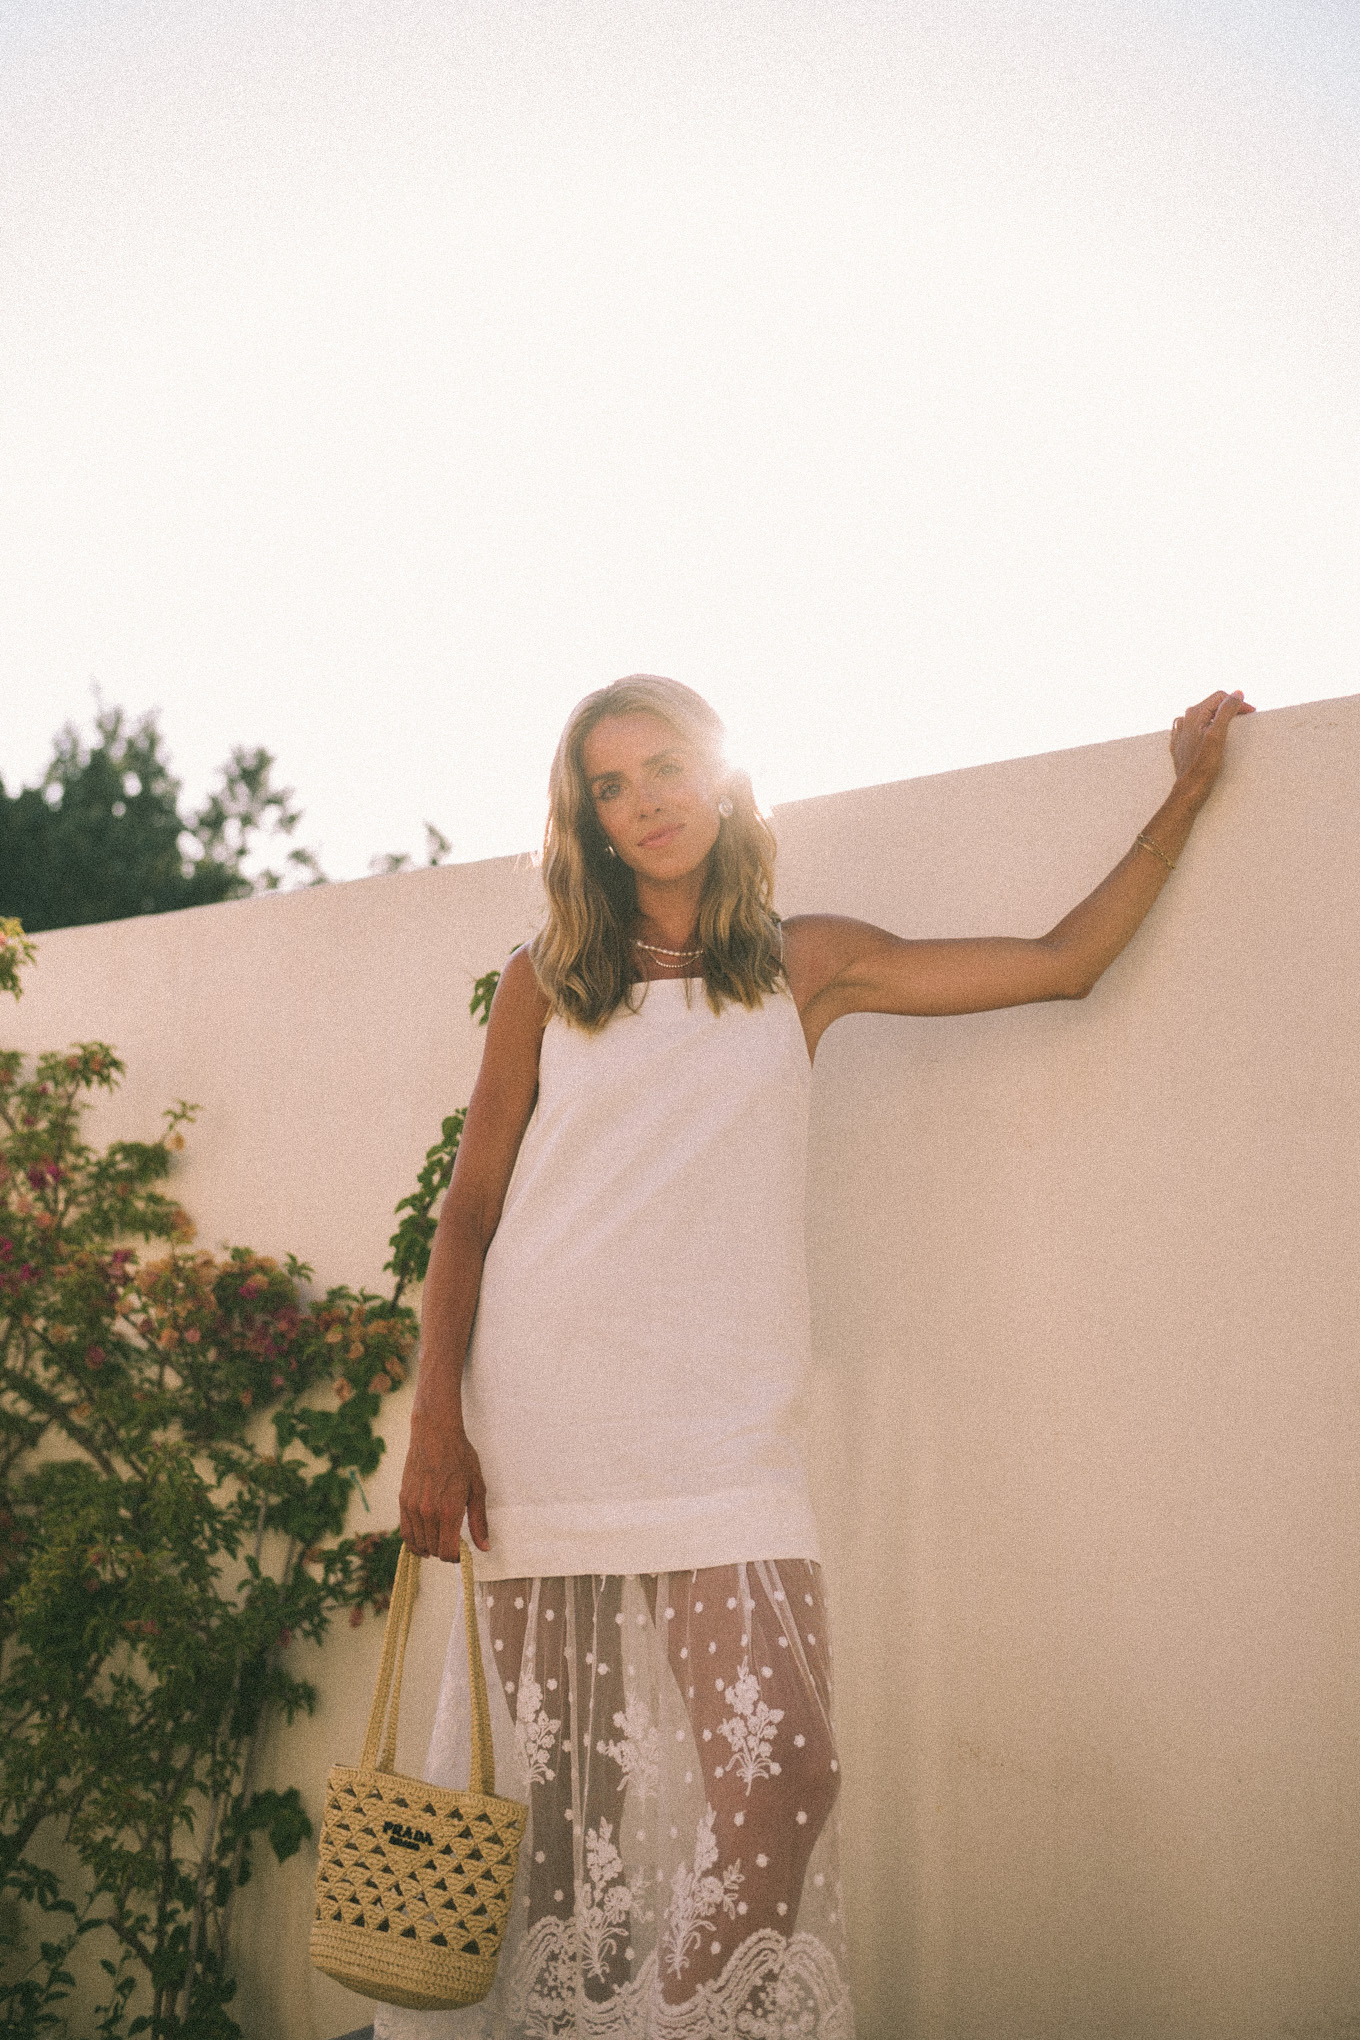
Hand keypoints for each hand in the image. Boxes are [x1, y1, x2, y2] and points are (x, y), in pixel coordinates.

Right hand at [398, 1421, 489, 1559]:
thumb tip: (484, 1547)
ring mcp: (413, 1507)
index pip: (448, 1552)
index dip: (456, 1558)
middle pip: (434, 1549)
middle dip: (445, 1551)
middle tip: (454, 1542)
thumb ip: (479, 1521)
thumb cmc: (460, 1458)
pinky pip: (405, 1532)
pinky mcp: (403, 1501)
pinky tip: (423, 1541)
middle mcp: (428, 1512)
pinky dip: (414, 1541)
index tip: (462, 1552)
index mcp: (449, 1510)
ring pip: (419, 1543)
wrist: (435, 1434)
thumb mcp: (477, 1488)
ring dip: (430, 1547)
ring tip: (440, 1539)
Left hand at [1169, 690, 1254, 804]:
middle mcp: (1184, 720)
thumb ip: (1226, 711)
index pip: (1220, 698)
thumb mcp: (1218, 734)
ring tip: (1233, 727)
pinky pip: (1197, 729)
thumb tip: (1237, 694)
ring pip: (1204, 717)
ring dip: (1219, 718)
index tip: (1250, 712)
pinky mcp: (1181, 743)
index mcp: (1193, 714)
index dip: (1237, 702)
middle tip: (1245, 718)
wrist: (1190, 787)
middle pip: (1212, 706)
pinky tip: (1216, 736)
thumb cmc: (1204, 764)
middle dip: (1229, 709)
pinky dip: (1209, 728)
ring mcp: (1181, 732)